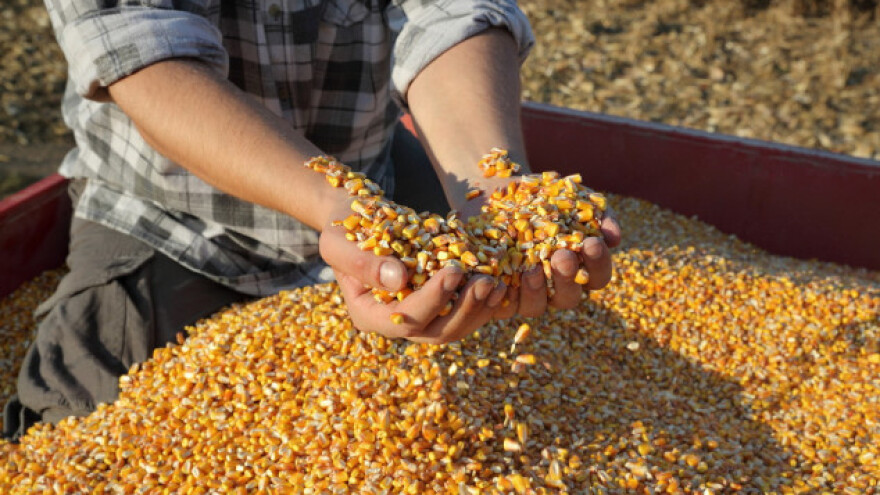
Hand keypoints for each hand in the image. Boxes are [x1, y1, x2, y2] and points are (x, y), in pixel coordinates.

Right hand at [319, 198, 507, 344]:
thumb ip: (362, 263)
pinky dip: (482, 300)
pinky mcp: (437, 304)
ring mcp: (419, 316)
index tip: (454, 271)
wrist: (358, 220)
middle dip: (464, 309)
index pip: (404, 320)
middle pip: (435, 332)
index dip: (432, 300)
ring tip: (497, 282)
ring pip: (455, 327)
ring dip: (479, 308)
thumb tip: (398, 280)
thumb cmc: (344, 228)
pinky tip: (500, 280)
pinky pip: (464, 312)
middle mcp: (395, 323)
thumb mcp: (340, 242)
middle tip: (485, 281)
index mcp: (368, 315)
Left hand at [456, 180, 621, 319]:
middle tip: (563, 256)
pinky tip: (497, 278)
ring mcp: (522, 294)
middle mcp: (552, 287)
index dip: (598, 263)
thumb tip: (613, 237)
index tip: (593, 242)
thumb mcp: (565, 195)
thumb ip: (593, 212)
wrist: (489, 190)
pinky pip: (498, 306)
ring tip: (531, 268)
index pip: (597, 276)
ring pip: (534, 307)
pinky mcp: (493, 297)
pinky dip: (499, 294)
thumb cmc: (535, 195)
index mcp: (576, 268)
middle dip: (567, 278)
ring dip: (535, 290)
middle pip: (568, 297)